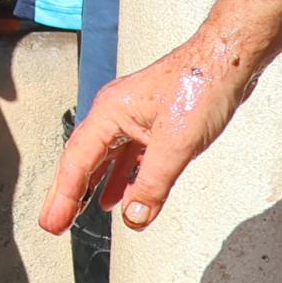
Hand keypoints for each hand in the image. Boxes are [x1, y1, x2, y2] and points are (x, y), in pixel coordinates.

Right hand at [42, 34, 251, 232]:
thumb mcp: (177, 144)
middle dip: (68, 194)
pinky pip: (127, 156)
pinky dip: (120, 178)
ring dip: (92, 187)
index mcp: (110, 113)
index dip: (63, 196)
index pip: (77, 162)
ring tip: (79, 214)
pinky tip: (121, 195)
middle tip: (55, 224)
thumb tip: (134, 219)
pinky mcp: (153, 122)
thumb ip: (152, 185)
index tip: (52, 224)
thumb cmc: (202, 85)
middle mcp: (115, 113)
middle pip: (82, 160)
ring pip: (104, 158)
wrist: (229, 59)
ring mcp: (133, 117)